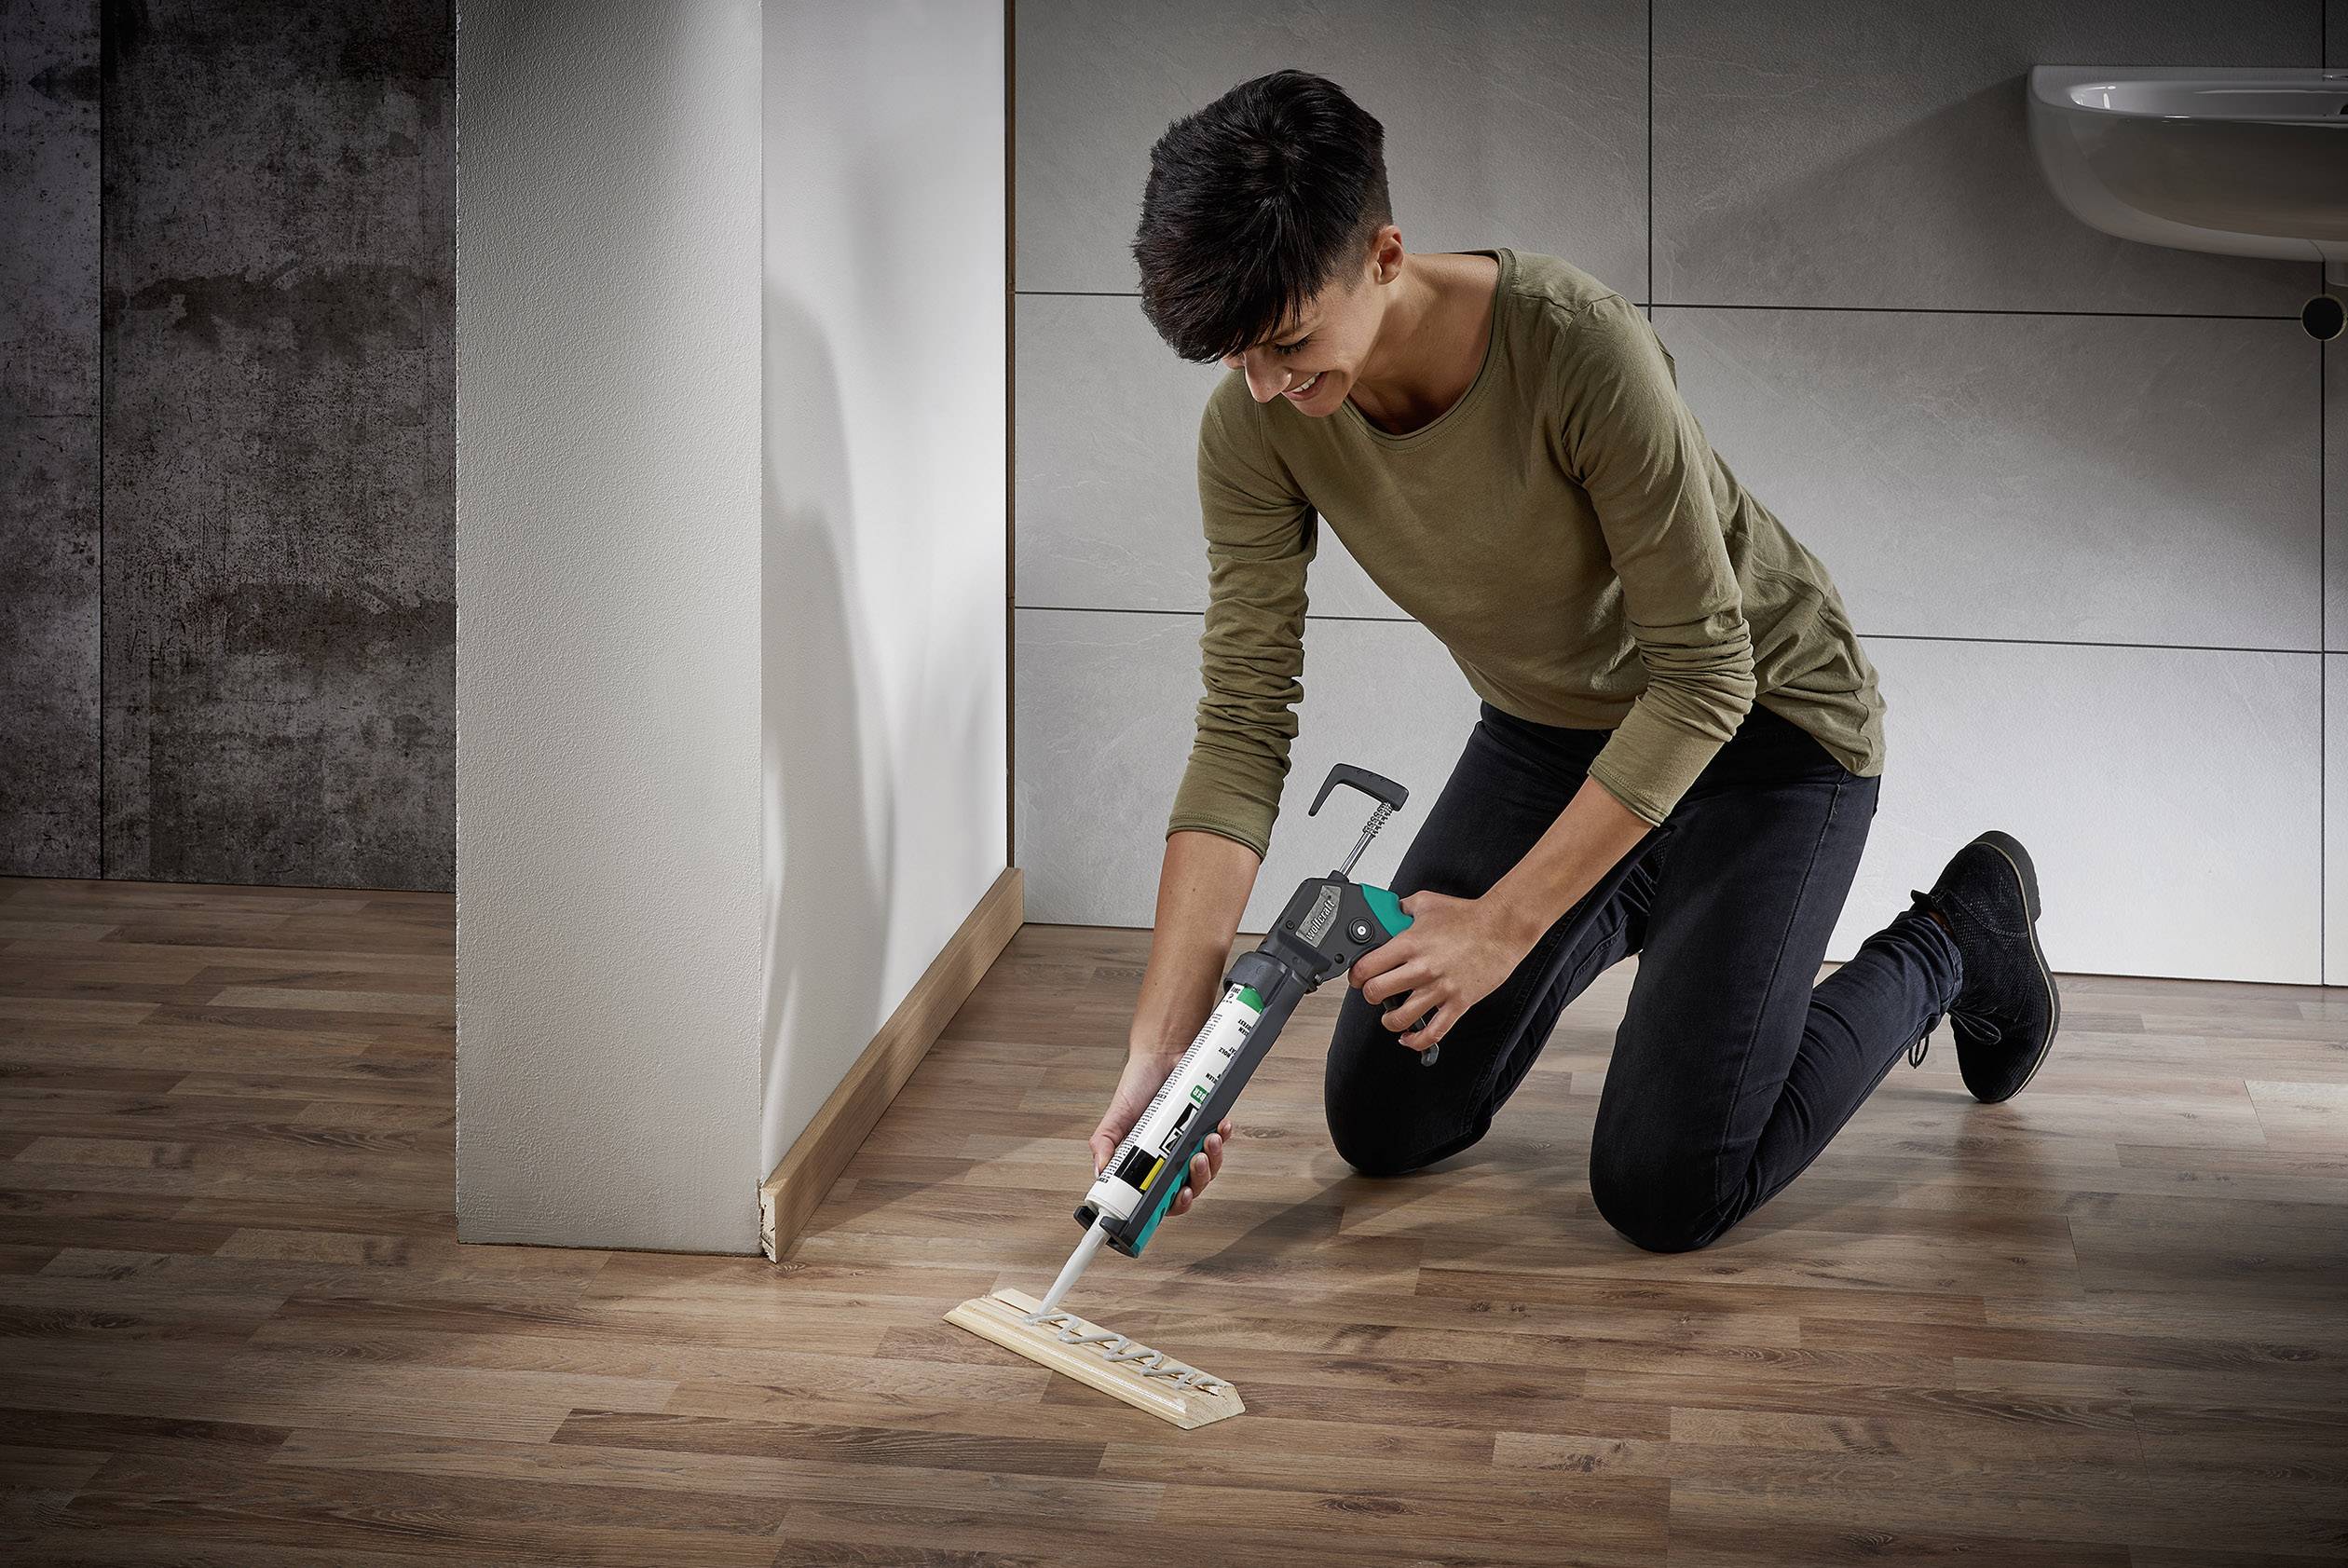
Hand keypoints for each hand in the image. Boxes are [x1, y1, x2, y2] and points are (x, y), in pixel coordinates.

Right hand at [1089, 1050, 1232, 1219]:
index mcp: (1148, 1164)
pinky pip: (1222, 1141)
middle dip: (1197, 1181)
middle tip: (1195, 1162)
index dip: (1172, 1205)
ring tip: (1208, 1141)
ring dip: (1213, 1159)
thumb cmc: (1137, 1086)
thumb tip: (1100, 1172)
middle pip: (1189, 1188)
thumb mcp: (1116, 1116)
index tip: (1179, 1196)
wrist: (1161, 1054)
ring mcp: (1191, 1144)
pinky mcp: (1208, 1127)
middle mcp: (1170, 1159)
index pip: (1161, 1198)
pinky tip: (1220, 1128)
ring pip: (1209, 1169)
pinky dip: (1224, 1137)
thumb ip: (1104, 1143)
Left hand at [1347, 889, 1537, 1052]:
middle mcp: (1422, 968)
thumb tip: (1388, 912)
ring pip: (1400, 1018)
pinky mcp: (1458, 1003)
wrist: (1502, 927)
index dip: (1356, 975)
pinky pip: (1433, 1032)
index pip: (1367, 967)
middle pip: (1377, 993)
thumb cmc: (1468, 916)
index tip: (1358, 977)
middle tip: (1373, 993)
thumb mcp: (1426, 902)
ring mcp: (1440, 989)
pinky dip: (1416, 1041)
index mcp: (1410, 944)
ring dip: (1389, 1020)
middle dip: (1369, 995)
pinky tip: (1409, 1038)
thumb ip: (1402, 908)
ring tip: (1390, 1016)